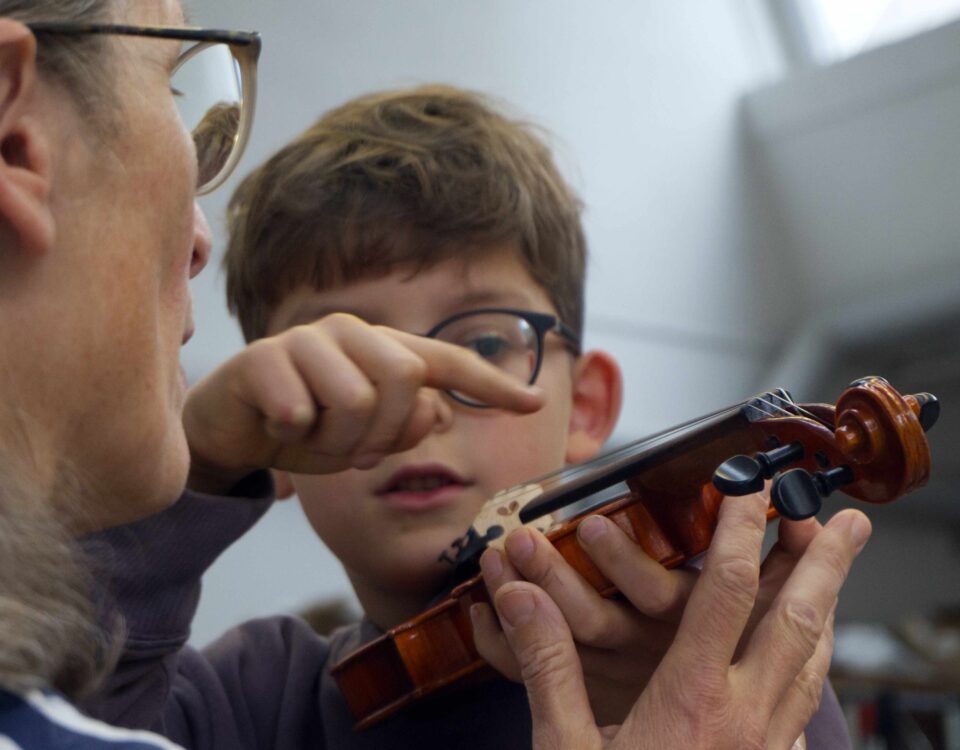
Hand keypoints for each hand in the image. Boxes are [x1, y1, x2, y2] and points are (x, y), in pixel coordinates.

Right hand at [183, 313, 543, 492]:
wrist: (232, 428)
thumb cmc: (307, 428)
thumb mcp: (365, 440)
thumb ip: (406, 425)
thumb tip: (435, 411)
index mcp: (384, 351)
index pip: (448, 363)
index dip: (493, 385)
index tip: (535, 403)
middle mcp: (353, 334)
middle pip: (404, 379)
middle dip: (383, 431)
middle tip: (352, 447)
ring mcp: (308, 340)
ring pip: (355, 399)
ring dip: (335, 441)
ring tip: (312, 436)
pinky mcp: (263, 356)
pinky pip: (299, 408)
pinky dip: (294, 435)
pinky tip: (278, 427)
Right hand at [486, 493, 870, 748]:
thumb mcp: (564, 748)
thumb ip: (546, 664)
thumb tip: (521, 594)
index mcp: (691, 701)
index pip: (727, 594)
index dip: (742, 533)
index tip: (750, 490)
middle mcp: (744, 719)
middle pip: (800, 622)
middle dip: (826, 563)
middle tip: (849, 519)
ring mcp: (765, 748)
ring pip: (814, 663)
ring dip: (828, 608)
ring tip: (838, 573)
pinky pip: (806, 705)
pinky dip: (813, 663)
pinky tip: (806, 657)